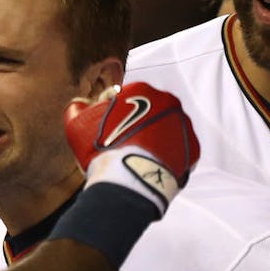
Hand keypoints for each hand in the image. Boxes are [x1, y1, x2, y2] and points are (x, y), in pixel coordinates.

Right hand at [64, 82, 199, 214]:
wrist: (129, 182)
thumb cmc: (101, 151)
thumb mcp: (76, 125)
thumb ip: (76, 108)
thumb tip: (81, 104)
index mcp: (143, 89)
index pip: (126, 98)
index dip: (113, 115)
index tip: (108, 132)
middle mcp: (169, 102)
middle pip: (148, 114)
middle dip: (136, 127)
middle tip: (122, 147)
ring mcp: (184, 126)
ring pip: (165, 130)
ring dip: (154, 140)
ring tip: (137, 158)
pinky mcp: (193, 148)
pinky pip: (178, 150)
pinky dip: (167, 156)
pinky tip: (151, 166)